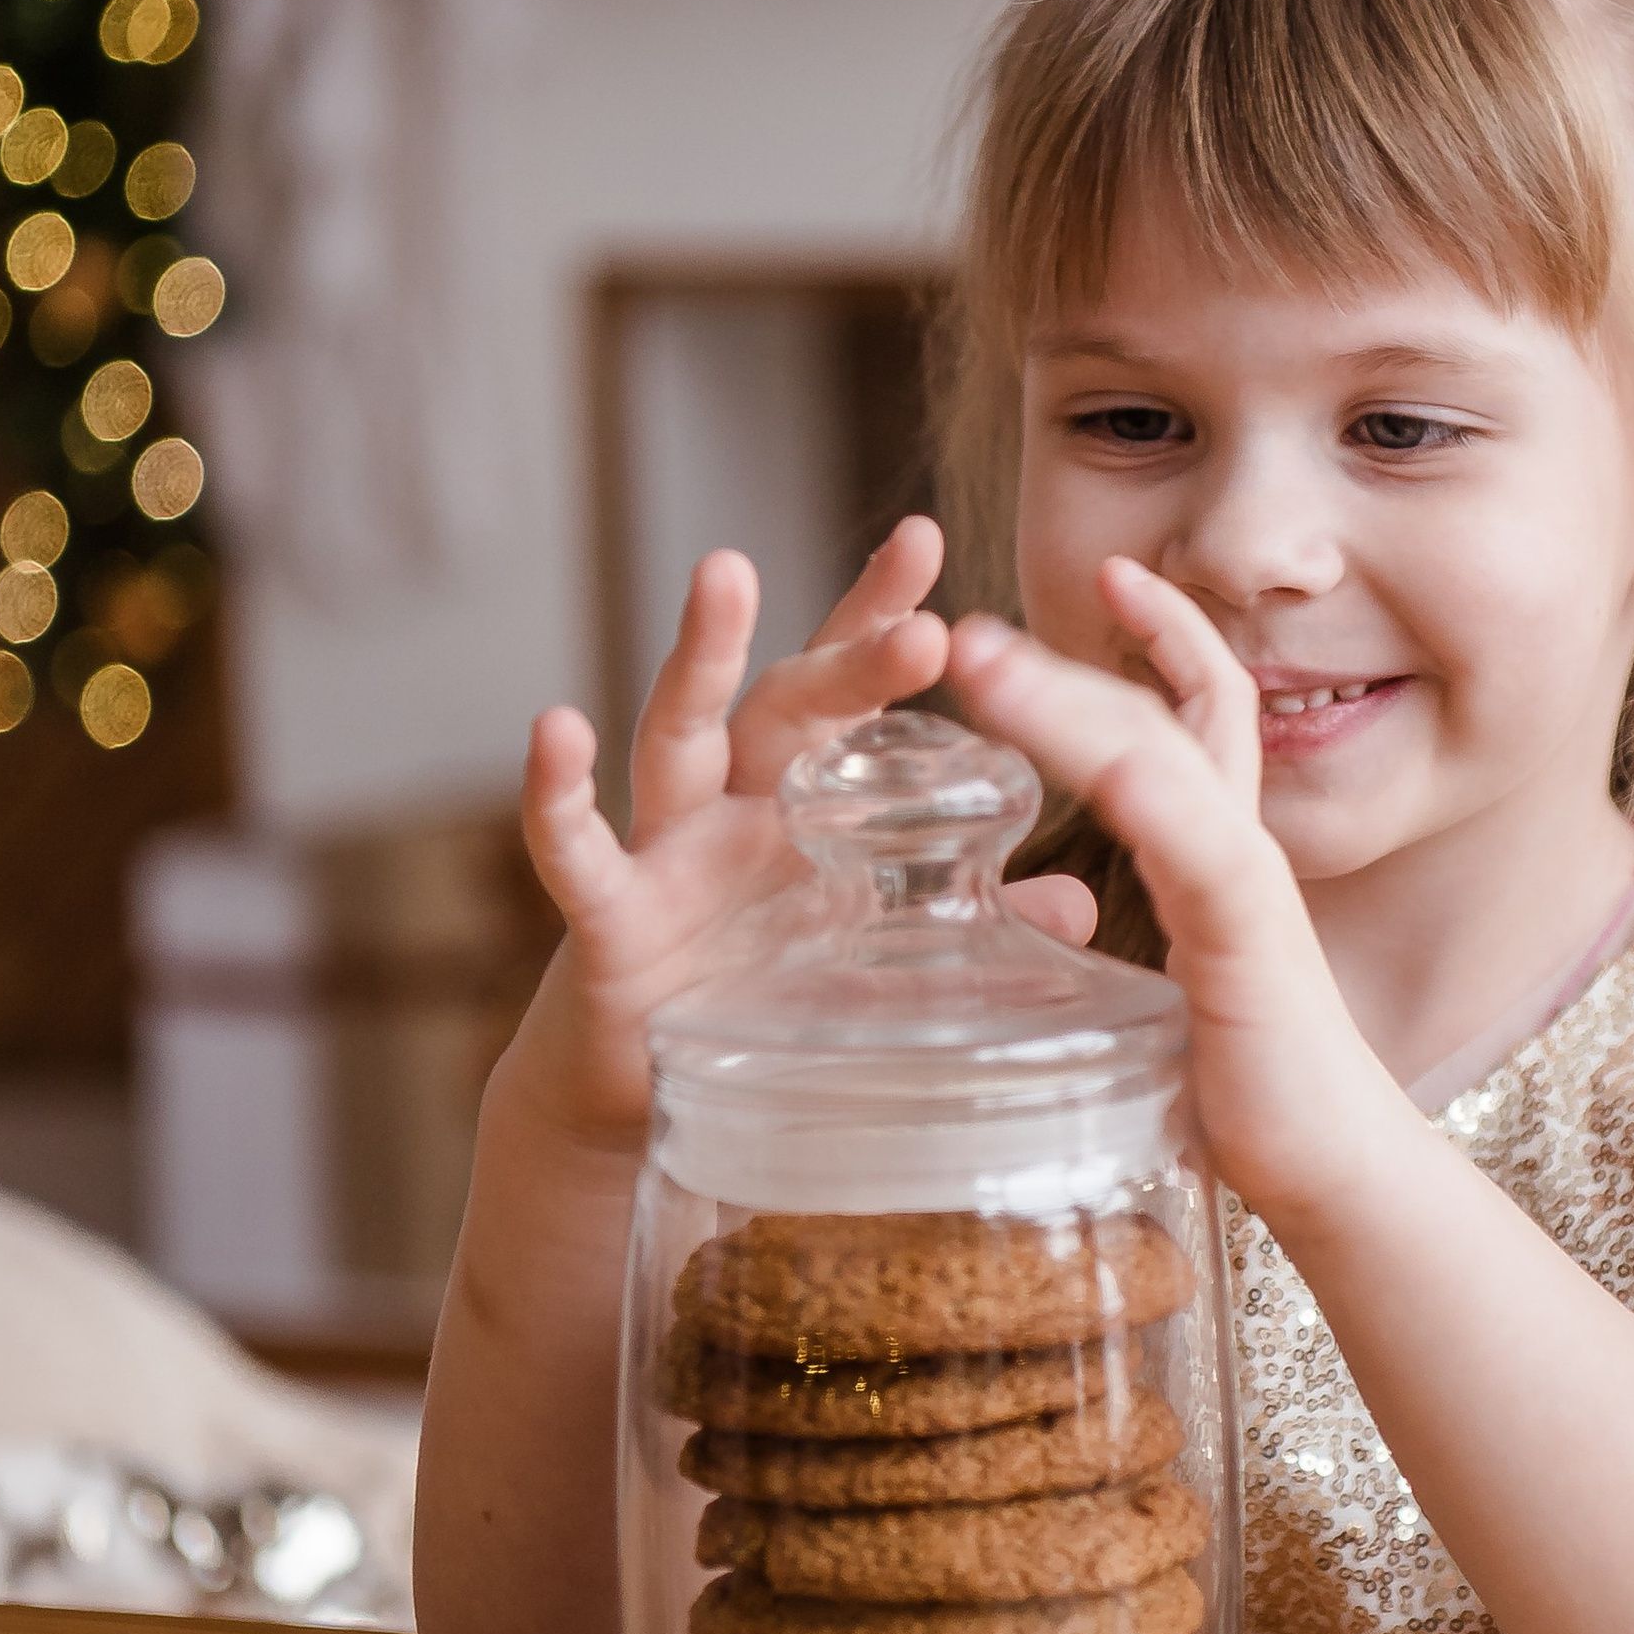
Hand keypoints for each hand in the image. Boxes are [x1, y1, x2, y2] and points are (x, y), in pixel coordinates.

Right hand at [505, 518, 1094, 1148]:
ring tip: (728, 570)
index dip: (880, 617)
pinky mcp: (610, 915)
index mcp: (812, 808)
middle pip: (791, 704)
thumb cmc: (760, 1007)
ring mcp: (669, 850)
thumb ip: (967, 927)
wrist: (634, 1094)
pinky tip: (558, 728)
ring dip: (704, 655)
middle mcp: (740, 806)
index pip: (853, 696)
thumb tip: (1076, 903)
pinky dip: (559, 794)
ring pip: (681, 734)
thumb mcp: (876, 965)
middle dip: (850, 653)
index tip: (923, 539)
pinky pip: (576, 848)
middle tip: (919, 621)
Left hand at [948, 559, 1402, 1225]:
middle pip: (1159, 716)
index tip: (1109, 574)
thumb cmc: (1249, 1095)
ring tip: (980, 662)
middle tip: (965, 628)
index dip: (1162, 636)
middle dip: (1069, 661)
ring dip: (1068, 703)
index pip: (1199, 711)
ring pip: (1161, 763)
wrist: (1339, 1173)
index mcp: (1216, 856)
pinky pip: (1207, 856)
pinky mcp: (1251, 951)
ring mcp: (1247, 893)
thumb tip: (1037, 952)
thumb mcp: (1162, 1001)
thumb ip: (1107, 955)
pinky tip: (1110, 766)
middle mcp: (1237, 851)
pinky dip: (1157, 801)